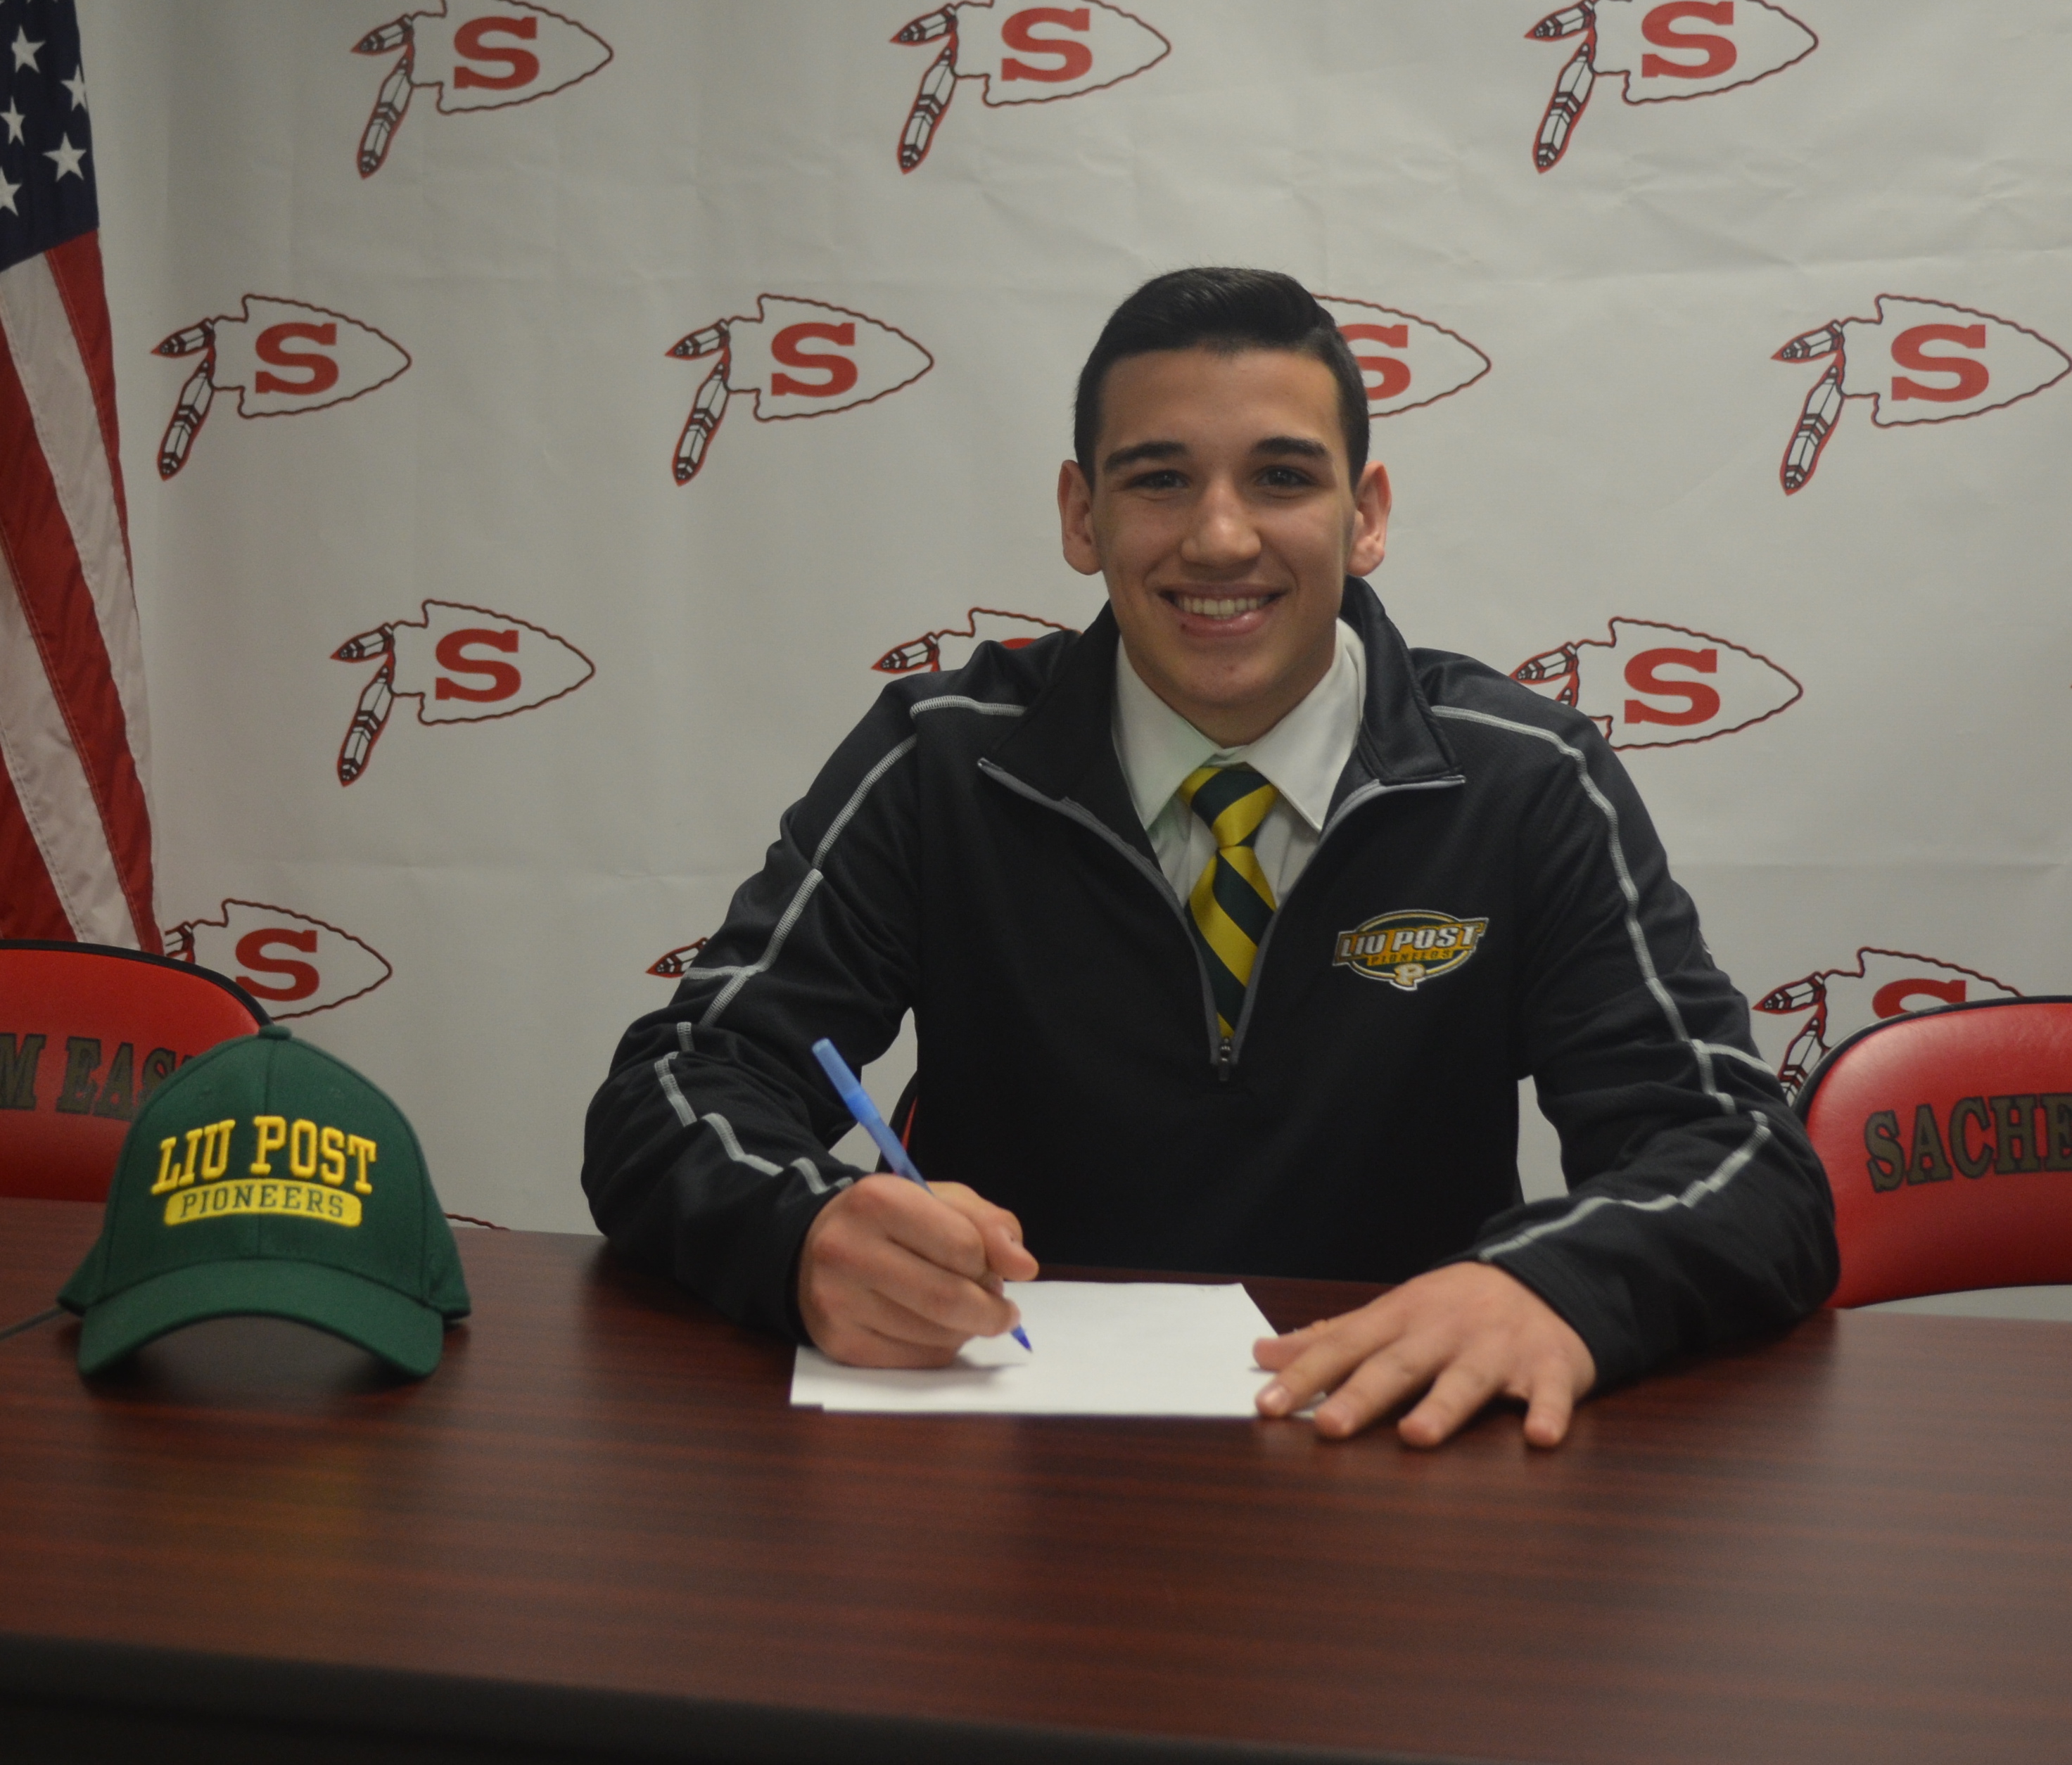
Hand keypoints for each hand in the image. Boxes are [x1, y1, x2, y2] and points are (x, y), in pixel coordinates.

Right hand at [798, 1175, 1038, 1366]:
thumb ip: (988, 1224)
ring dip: (967, 1330)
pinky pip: (916, 1360)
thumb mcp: (939, 1201)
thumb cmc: (888, 1221)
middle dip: (991, 1311)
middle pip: (948, 1299)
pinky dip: (941, 1348)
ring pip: (936, 1336)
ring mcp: (839, 1302)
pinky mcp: (840, 1343)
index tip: (994, 1269)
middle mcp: (849, 1250)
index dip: (990, 1263)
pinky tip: (934, 1328)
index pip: (962, 1245)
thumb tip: (1024, 1266)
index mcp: (878, 1200)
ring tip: (962, 1311)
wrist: (811, 1248)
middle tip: (1002, 1311)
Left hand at [1252, 1262, 1595, 1447]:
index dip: (1305, 1375)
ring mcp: (1498, 1349)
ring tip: (1415, 1438)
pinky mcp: (1550, 1366)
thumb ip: (1330, 1338)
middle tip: (1329, 1427)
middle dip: (1362, 1395)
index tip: (1267, 1405)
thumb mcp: (1391, 1313)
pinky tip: (1540, 1437)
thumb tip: (1262, 1354)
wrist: (1547, 1280)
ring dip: (1441, 1407)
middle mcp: (1444, 1332)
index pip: (1344, 1347)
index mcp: (1401, 1318)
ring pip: (1466, 1380)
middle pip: (1398, 1366)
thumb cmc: (1454, 1307)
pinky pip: (1550, 1392)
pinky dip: (1548, 1412)